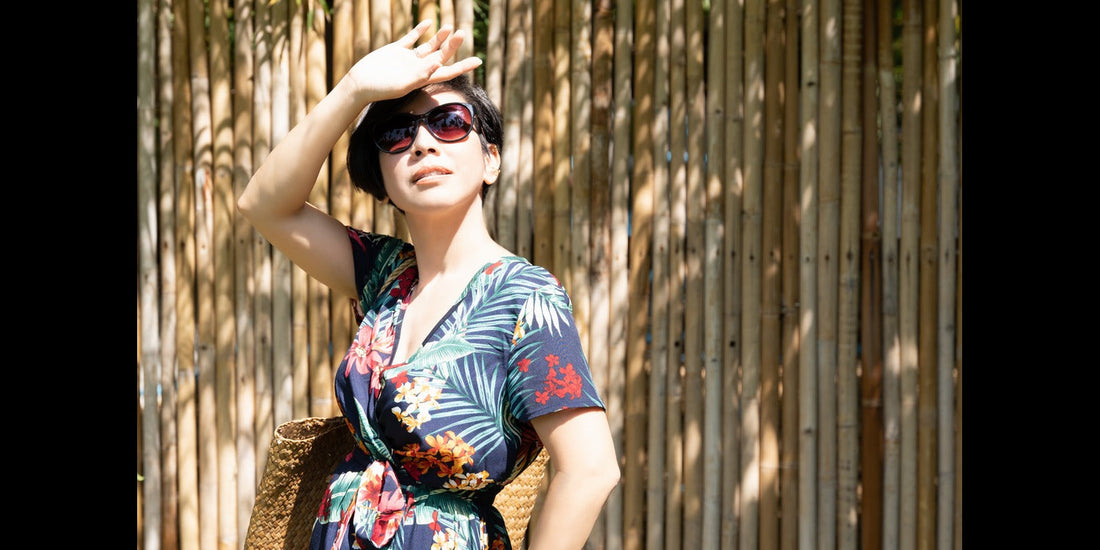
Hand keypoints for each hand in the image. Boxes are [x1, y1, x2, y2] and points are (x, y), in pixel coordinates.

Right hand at [344, 20, 482, 103]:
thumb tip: (440, 61)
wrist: (359, 84)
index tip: (478, 60)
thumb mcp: (403, 84)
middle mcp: (418, 68)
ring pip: (428, 45)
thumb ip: (422, 73)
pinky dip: (420, 30)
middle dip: (452, 45)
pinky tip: (429, 23)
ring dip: (439, 37)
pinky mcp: (396, 50)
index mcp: (423, 78)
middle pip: (440, 54)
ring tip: (450, 27)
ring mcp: (408, 58)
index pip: (448, 71)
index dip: (463, 66)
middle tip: (462, 33)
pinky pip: (412, 38)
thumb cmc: (381, 89)